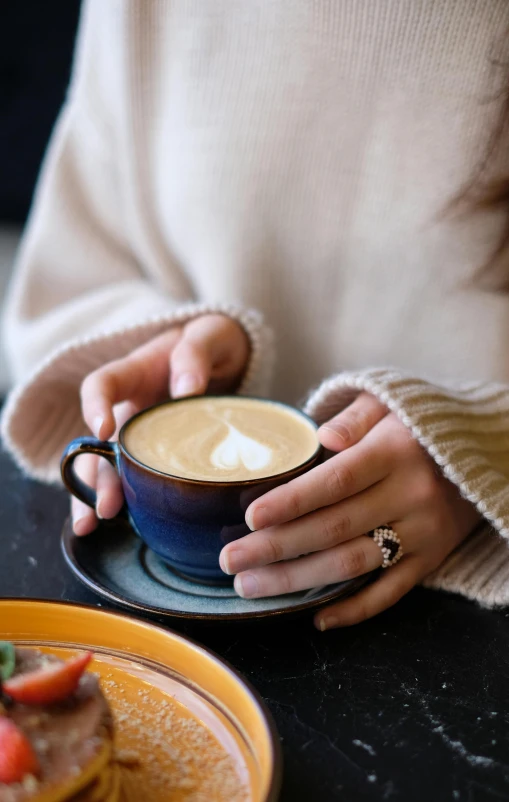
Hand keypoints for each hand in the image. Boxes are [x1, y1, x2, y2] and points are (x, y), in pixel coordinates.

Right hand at [72, 314, 249, 534]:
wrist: (225, 357)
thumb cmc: (214, 342)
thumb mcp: (212, 334)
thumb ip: (195, 352)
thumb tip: (186, 390)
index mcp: (135, 373)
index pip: (101, 384)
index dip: (95, 406)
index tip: (102, 430)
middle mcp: (128, 408)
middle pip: (96, 441)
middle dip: (94, 475)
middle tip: (104, 506)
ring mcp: (139, 435)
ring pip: (106, 467)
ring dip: (97, 496)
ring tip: (93, 527)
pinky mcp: (156, 455)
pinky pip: (135, 479)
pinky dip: (128, 504)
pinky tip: (126, 529)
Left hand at [219, 392, 480, 628]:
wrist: (480, 455)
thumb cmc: (416, 428)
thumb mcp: (389, 403)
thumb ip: (355, 416)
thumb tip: (324, 437)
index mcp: (394, 453)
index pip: (335, 481)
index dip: (291, 502)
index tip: (250, 517)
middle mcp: (410, 496)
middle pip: (334, 528)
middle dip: (276, 548)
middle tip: (231, 560)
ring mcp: (423, 533)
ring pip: (353, 564)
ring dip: (299, 580)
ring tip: (251, 586)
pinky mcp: (431, 560)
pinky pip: (391, 593)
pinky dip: (354, 610)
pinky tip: (315, 616)